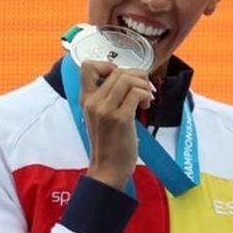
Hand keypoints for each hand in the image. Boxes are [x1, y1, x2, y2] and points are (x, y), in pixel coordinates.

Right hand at [79, 61, 152, 190]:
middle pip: (117, 70)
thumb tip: (128, 79)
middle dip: (137, 75)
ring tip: (146, 99)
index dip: (109, 65)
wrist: (108, 168)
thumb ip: (108, 97)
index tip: (123, 78)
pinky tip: (146, 105)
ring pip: (128, 79)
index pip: (87, 66)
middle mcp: (93, 102)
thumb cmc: (110, 142)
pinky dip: (145, 95)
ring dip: (143, 85)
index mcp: (86, 99)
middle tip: (144, 90)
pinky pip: (136, 93)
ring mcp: (105, 110)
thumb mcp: (101, 116)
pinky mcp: (120, 119)